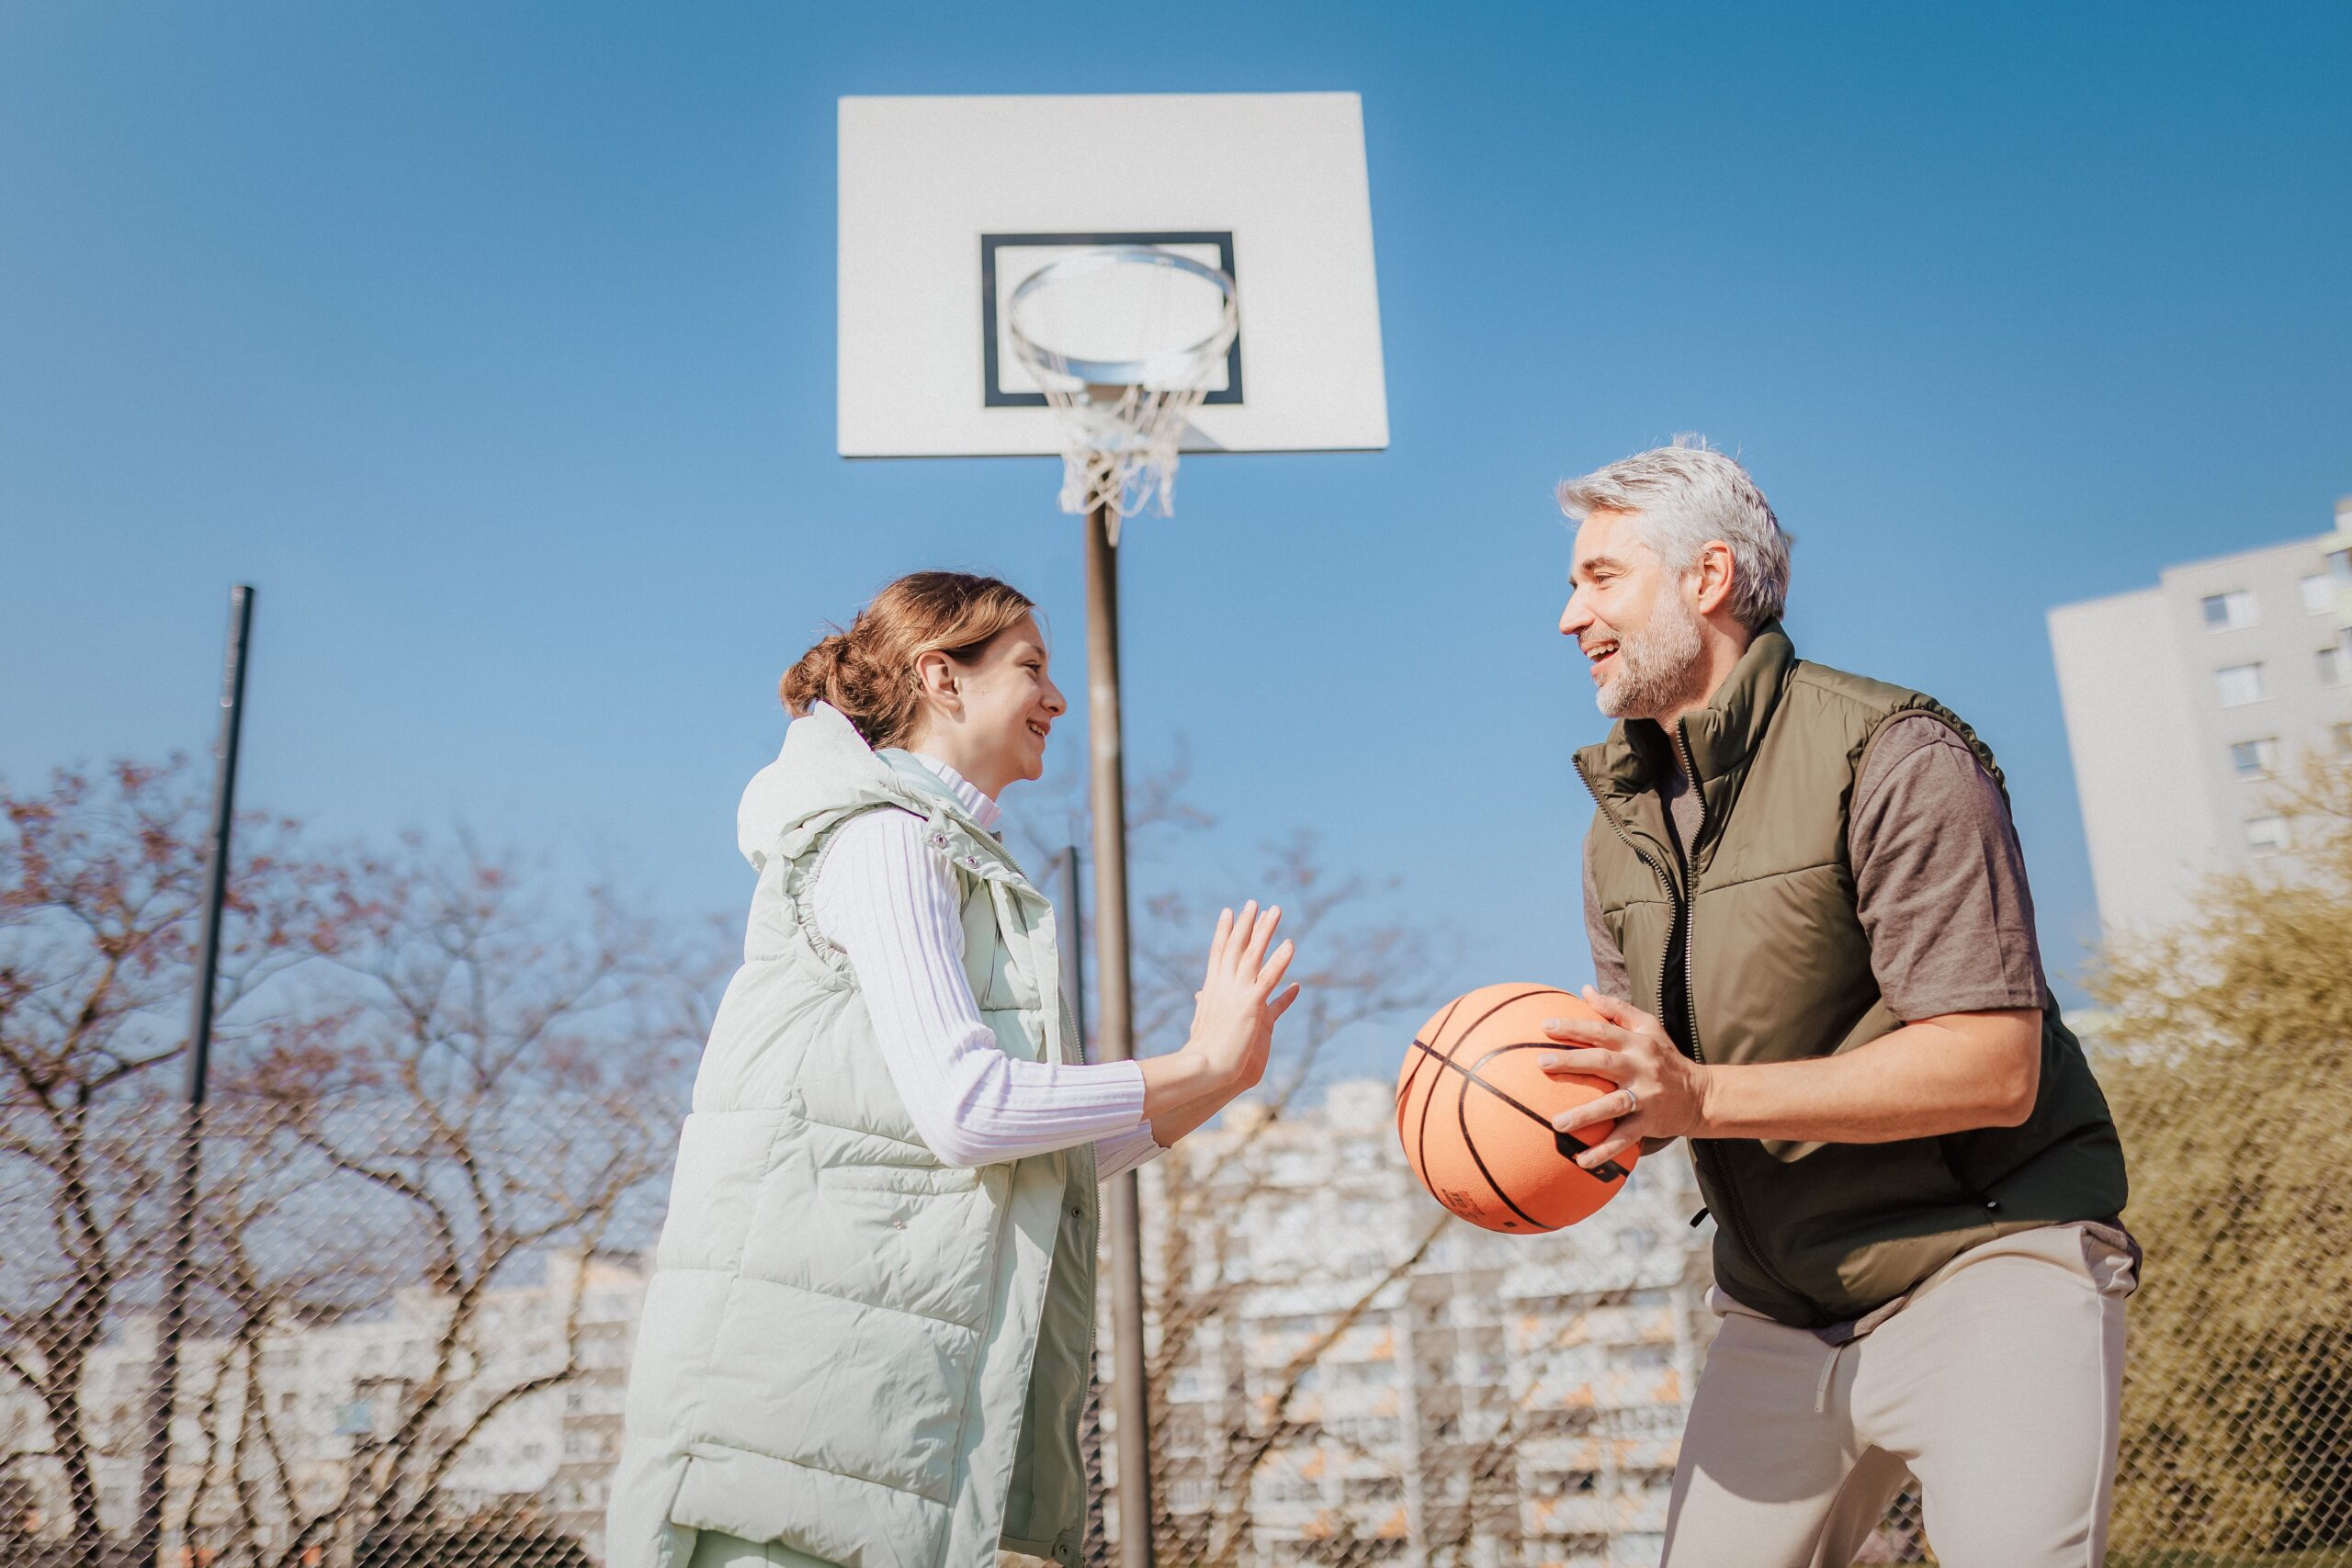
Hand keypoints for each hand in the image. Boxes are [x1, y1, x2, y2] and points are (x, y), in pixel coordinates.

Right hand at [1184, 902, 1299, 1092]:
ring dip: (1266, 931)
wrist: (1203, 1066)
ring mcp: (1237, 992)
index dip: (1225, 931)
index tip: (1229, 911)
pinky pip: (1269, 978)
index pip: (1219, 952)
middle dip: (1246, 923)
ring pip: (1254, 954)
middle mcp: (1223, 984)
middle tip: (1254, 902)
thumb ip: (1204, 1004)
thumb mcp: (1202, 1020)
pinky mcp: (1251, 1005)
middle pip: (1237, 946)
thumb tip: (1200, 995)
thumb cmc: (1202, 1050)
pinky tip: (1290, 945)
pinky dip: (1280, 960)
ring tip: (1276, 910)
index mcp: (1212, 988)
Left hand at [1539, 986, 1711, 1170]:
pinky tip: (1581, 1161)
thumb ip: (1616, 1010)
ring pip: (1612, 1105)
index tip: (1544, 1026)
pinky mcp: (1649, 1122)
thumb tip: (1584, 990)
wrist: (1701, 1095)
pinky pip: (1625, 1138)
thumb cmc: (1665, 1057)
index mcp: (1638, 1043)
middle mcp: (1641, 1067)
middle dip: (1572, 1062)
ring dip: (1584, 1114)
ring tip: (1556, 1123)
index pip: (1602, 1031)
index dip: (1574, 1027)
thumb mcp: (1648, 1027)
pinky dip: (1604, 1151)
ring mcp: (1646, 1097)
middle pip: (1603, 1062)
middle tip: (1541, 1063)